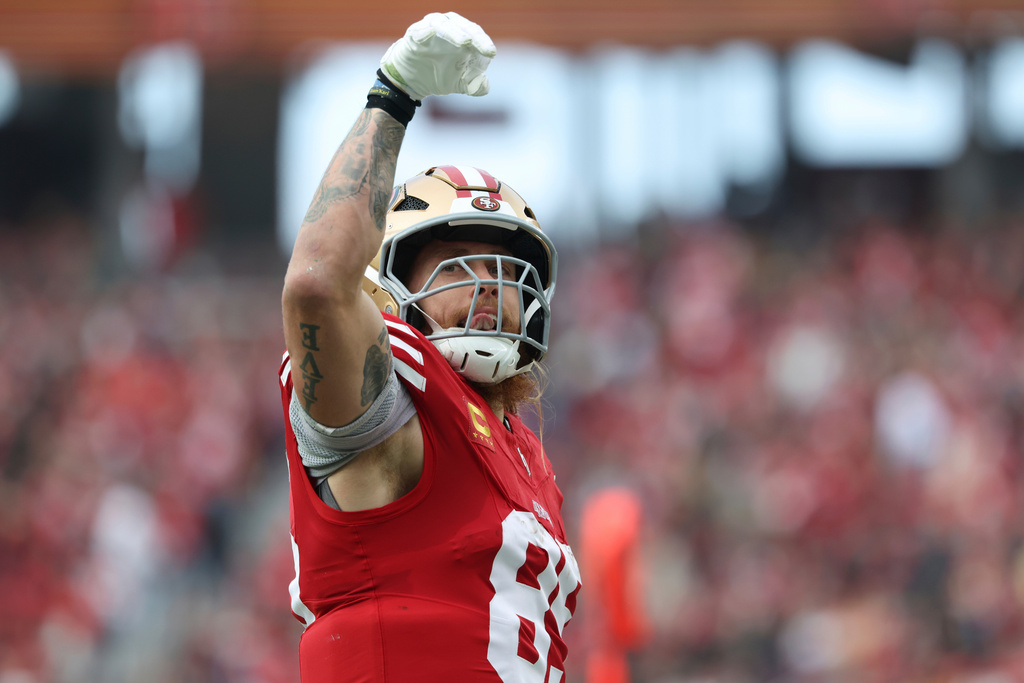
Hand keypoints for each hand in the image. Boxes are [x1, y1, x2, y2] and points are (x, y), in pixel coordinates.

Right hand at [380, 12, 495, 101]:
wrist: (413, 81)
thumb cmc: (439, 75)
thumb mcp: (459, 84)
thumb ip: (474, 85)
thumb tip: (485, 85)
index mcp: (462, 36)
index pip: (476, 34)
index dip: (484, 43)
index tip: (491, 54)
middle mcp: (448, 27)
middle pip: (464, 27)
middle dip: (476, 38)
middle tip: (485, 49)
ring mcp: (430, 28)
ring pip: (444, 25)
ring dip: (455, 33)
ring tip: (465, 42)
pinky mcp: (414, 33)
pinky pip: (420, 30)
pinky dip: (426, 30)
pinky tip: (431, 32)